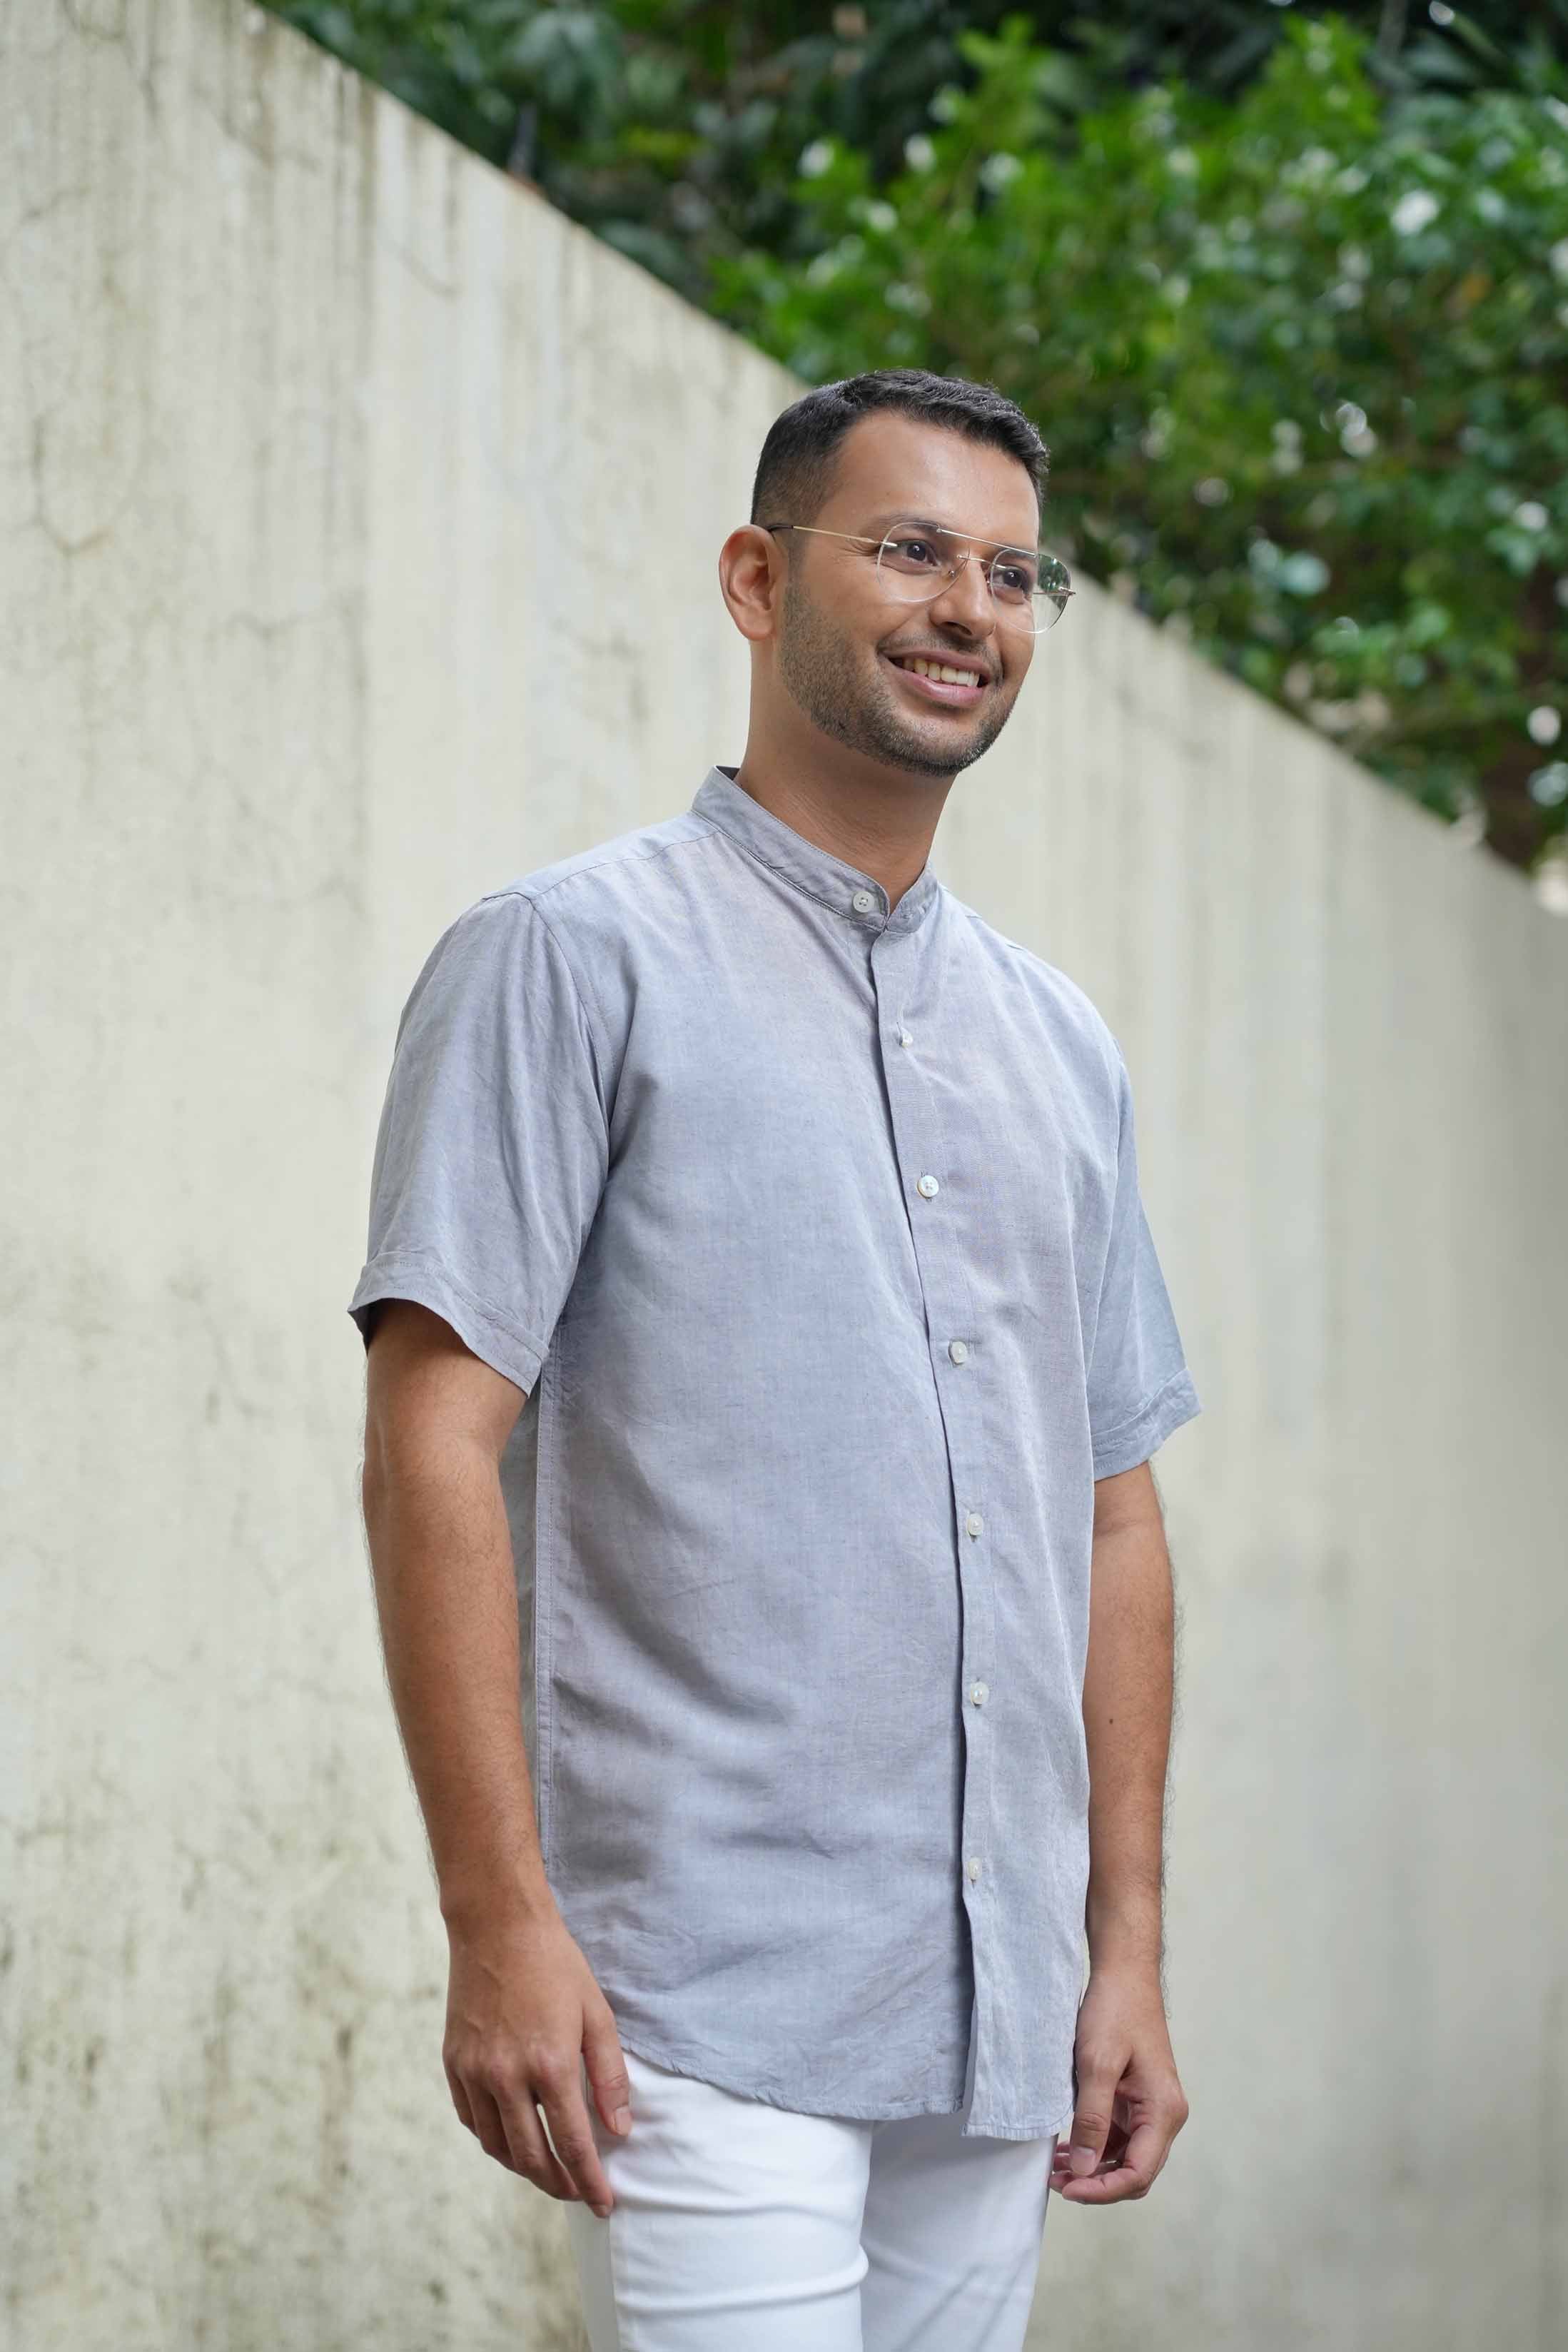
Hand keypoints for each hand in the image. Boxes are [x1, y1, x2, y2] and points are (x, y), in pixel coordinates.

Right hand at [442, 1898, 632, 2217]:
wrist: (498, 1926)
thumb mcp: (597, 2014)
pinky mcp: (453, 2063)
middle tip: (578, 2193)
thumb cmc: (555, 1966)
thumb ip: (610, 2076)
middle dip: (558, 2185)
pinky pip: (471, 2120)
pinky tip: (512, 2138)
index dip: (590, 2182)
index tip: (604, 2203)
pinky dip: (493, 2139)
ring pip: (497, 2146)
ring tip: (548, 2171)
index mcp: (549, 2065)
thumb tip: (619, 2130)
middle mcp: (506, 2077)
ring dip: (525, 2168)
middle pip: (531, 2158)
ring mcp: (475, 2072)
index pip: (573, 2144)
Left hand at [1049, 1962, 1188, 2204]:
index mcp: (1164, 2111)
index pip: (1138, 2173)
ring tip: (1054, 2171)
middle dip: (1096, 2184)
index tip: (1066, 2189)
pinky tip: (1065, 2150)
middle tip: (1055, 2182)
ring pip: (1126, 2158)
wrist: (1124, 1974)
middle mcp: (1165, 2116)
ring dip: (1092, 2169)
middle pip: (1135, 2172)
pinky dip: (1094, 2148)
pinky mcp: (1137, 2100)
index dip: (1102, 2189)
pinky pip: (1119, 2138)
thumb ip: (1091, 2120)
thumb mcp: (1097, 2064)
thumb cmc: (1114, 2011)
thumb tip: (1082, 2171)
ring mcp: (1152, 2109)